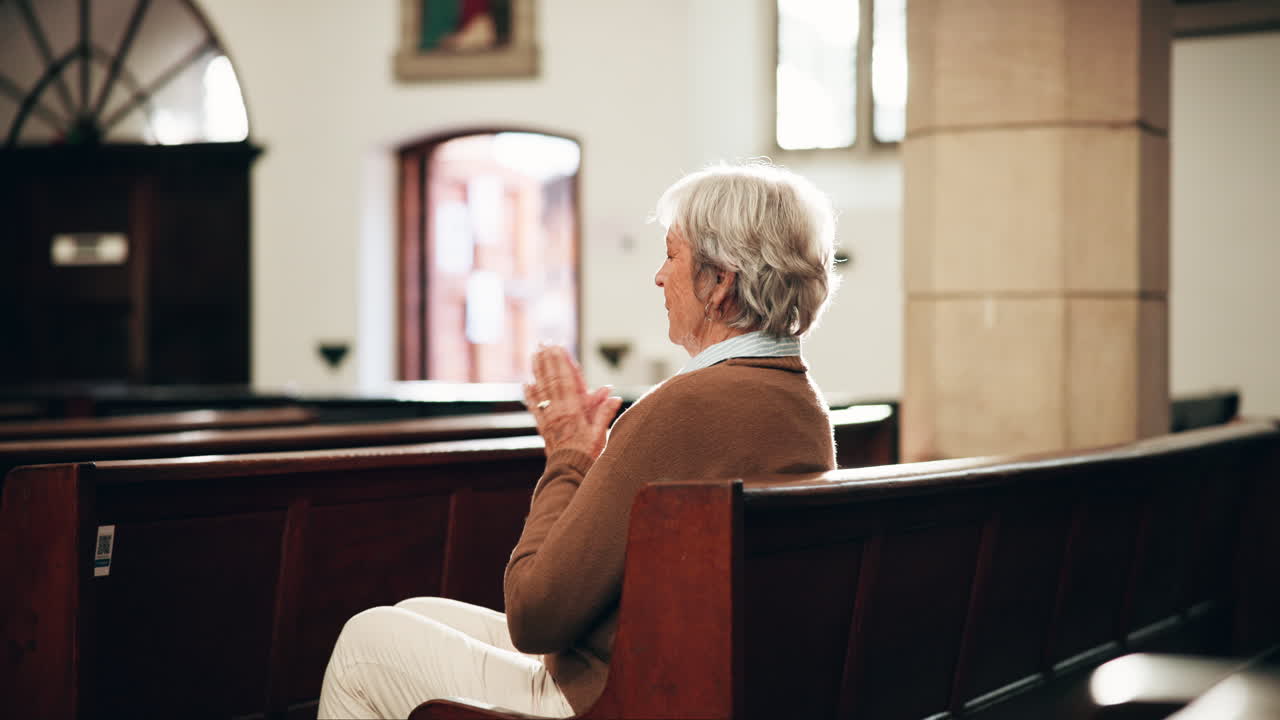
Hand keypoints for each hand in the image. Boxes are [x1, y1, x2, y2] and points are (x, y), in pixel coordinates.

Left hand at [523, 345, 621, 459]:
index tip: (557, 347)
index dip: (561, 362)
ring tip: (534, 355)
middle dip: (547, 360)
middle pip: (551, 380)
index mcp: (573, 409)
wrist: (569, 472)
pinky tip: (526, 384)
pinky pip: (535, 407)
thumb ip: (604, 413)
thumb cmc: (587, 455)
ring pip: (541, 389)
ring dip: (537, 370)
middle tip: (542, 343)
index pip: (566, 380)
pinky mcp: (543, 427)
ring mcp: (548, 418)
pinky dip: (530, 394)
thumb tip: (612, 395)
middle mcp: (558, 410)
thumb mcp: (601, 434)